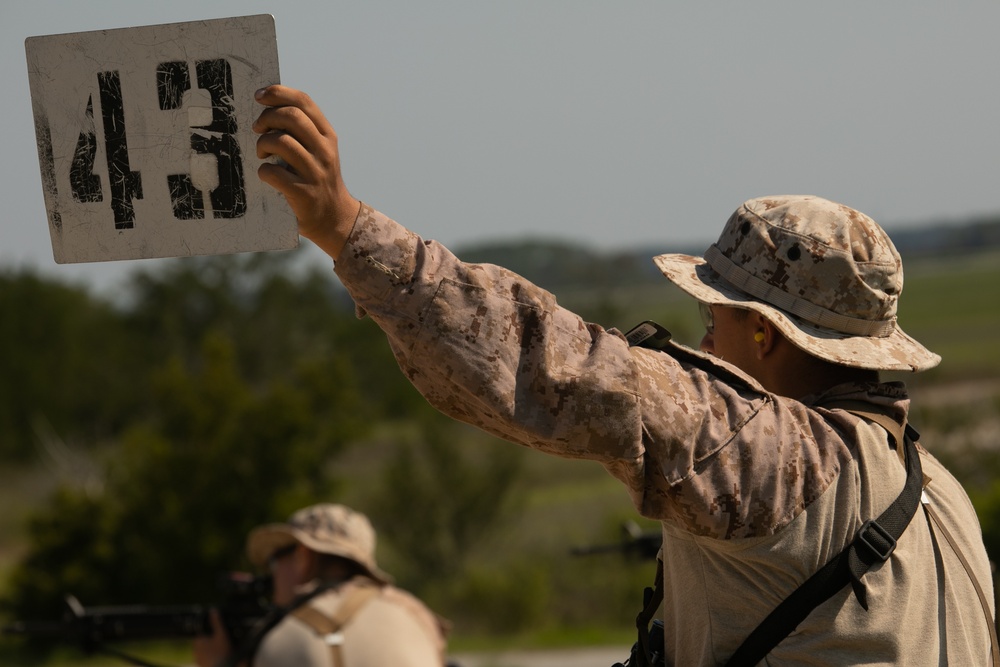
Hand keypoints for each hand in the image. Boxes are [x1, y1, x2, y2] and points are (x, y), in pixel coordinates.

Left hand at [193, 608, 234, 666]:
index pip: (202, 633)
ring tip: (220, 651)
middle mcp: (195, 650)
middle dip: (210, 641)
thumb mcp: (222, 634)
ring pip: (203, 650)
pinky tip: (218, 657)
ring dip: (209, 649)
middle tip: (220, 643)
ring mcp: (197, 658)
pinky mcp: (201, 665)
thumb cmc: (222, 651)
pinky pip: (205, 658)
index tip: (217, 635)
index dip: (210, 633)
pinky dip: (210, 657)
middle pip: (203, 641)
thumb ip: (217, 621)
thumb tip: (213, 609)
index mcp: (198, 640)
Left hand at [253, 86, 360, 258]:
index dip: (278, 93)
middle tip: (258, 128)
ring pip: (281, 142)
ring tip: (263, 154)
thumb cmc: (317, 179)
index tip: (259, 96)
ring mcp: (315, 172)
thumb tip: (267, 108)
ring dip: (263, 144)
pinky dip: (263, 171)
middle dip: (267, 118)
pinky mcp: (303, 193)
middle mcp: (324, 151)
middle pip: (291, 117)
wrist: (334, 218)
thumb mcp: (318, 150)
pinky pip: (272, 172)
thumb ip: (301, 130)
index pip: (304, 102)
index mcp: (328, 136)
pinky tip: (267, 175)